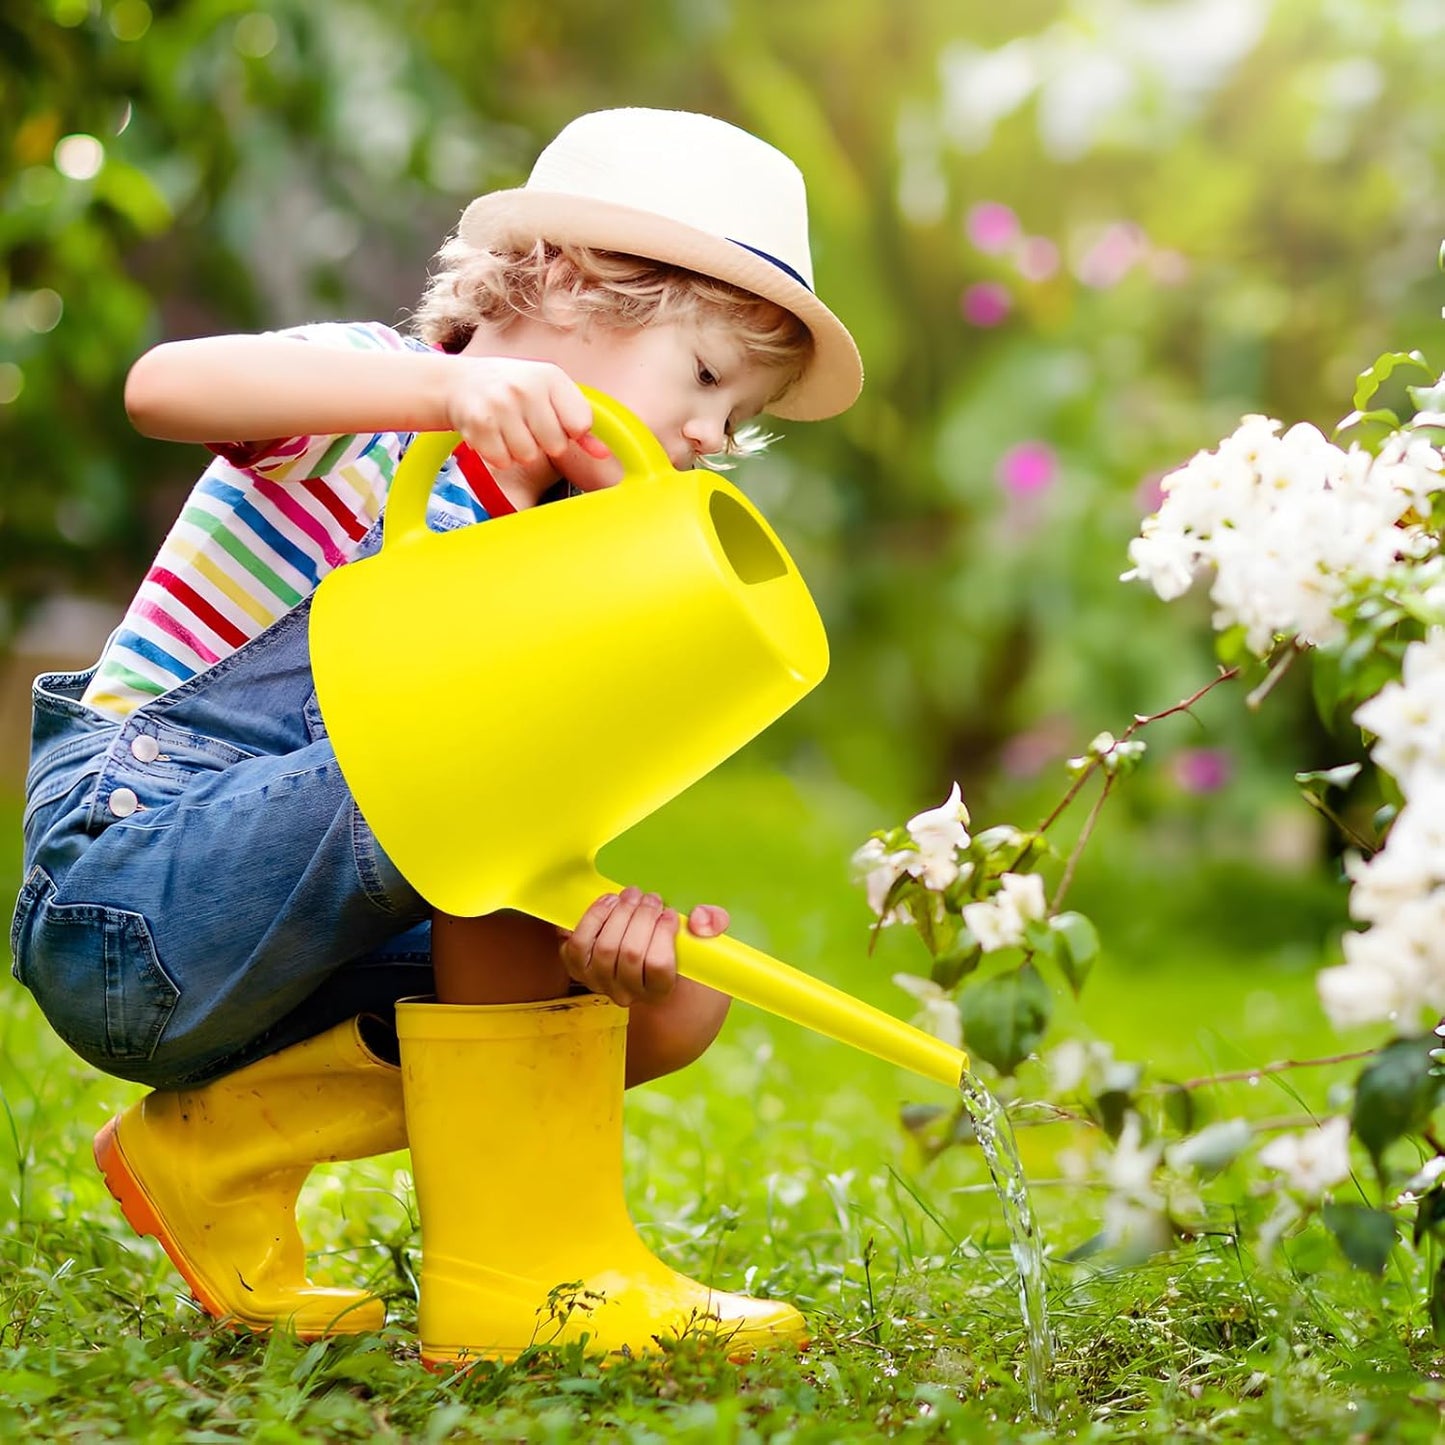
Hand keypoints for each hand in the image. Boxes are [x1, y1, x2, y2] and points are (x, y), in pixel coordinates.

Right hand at [444, 356, 620, 490]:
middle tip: (527, 425)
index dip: (569, 431)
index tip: (554, 420)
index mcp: (551, 376)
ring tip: (508, 429)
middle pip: (556, 446)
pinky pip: (503, 461)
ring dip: (519, 452)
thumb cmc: (513, 390)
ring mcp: (500, 404)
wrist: (459, 382)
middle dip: (543, 444)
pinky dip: (499, 456)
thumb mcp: (549, 395)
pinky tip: (493, 436)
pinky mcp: (479, 423)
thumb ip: (578, 423)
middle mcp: (526, 387)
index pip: (581, 425)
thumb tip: (604, 454)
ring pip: (528, 457)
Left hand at [559, 886, 730, 1006]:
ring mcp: (600, 983)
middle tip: (651, 898)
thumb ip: (714, 923)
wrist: (645, 969)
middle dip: (640, 917)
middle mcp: (627, 993)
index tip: (670, 913)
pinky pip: (576, 946)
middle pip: (629, 954)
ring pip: (603, 949)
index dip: (663, 934)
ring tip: (632, 896)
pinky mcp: (579, 969)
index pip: (658, 967)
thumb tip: (700, 918)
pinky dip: (590, 920)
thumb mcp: (706, 941)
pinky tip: (608, 903)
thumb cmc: (677, 952)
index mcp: (660, 990)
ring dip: (618, 914)